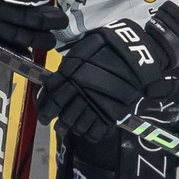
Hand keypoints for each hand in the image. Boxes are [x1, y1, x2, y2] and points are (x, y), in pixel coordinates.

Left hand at [35, 18, 176, 140]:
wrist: (134, 52)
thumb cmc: (107, 45)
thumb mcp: (82, 49)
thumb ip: (68, 66)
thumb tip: (54, 81)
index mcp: (69, 74)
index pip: (52, 97)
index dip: (46, 109)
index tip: (44, 116)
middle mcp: (79, 91)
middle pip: (64, 115)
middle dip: (60, 123)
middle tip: (59, 126)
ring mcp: (95, 103)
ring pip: (78, 125)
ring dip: (75, 129)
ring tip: (75, 129)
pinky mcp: (111, 112)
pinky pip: (97, 130)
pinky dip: (92, 134)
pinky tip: (91, 131)